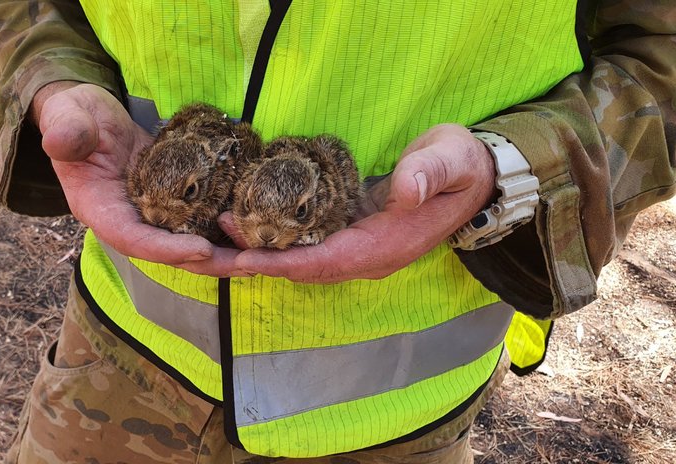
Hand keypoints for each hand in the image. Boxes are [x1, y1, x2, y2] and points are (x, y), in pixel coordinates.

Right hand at [33, 81, 240, 275]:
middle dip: (207, 262)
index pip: (132, 238)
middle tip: (246, 265)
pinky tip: (255, 232)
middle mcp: (127, 219)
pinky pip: (197, 222)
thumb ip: (66, 131)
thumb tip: (63, 141)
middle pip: (168, 252)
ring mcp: (150, 214)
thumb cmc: (74, 116)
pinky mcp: (169, 203)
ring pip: (187, 243)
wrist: (87, 117)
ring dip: (223, 254)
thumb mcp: (67, 117)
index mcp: (98, 208)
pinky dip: (224, 230)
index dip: (165, 249)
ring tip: (260, 259)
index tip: (200, 251)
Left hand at [226, 124, 497, 282]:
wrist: (474, 178)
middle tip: (200, 255)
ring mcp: (354, 250)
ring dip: (251, 256)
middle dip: (251, 264)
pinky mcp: (345, 237)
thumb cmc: (460, 165)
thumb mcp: (451, 159)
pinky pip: (300, 248)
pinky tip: (236, 231)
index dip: (282, 261)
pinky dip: (266, 244)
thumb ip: (429, 173)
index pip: (325, 261)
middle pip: (299, 269)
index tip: (242, 259)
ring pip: (295, 261)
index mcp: (385, 245)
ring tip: (204, 245)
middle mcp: (364, 257)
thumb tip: (406, 189)